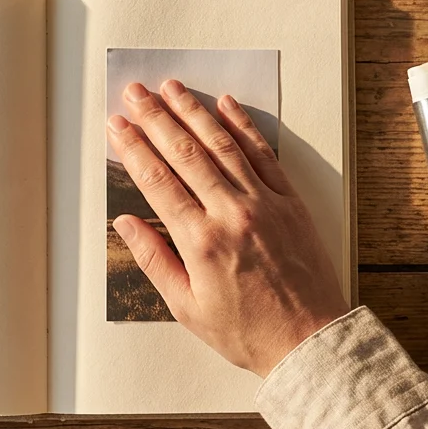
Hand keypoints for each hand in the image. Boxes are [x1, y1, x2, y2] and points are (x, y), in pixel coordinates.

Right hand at [107, 79, 348, 377]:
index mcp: (201, 242)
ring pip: (221, 145)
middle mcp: (231, 213)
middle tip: (134, 92)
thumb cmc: (248, 332)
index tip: (117, 125)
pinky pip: (263, 153)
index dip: (133, 148)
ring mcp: (263, 203)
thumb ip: (154, 260)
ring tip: (171, 87)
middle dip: (155, 118)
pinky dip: (242, 126)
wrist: (310, 341)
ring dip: (193, 111)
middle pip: (184, 153)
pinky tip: (224, 104)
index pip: (157, 181)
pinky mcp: (289, 201)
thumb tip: (125, 223)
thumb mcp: (187, 307)